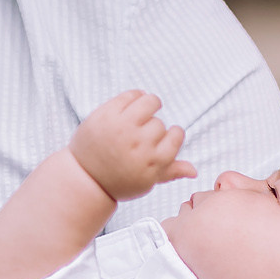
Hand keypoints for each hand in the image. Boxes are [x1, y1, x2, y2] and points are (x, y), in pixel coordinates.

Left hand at [69, 91, 196, 200]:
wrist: (84, 177)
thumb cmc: (118, 181)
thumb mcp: (146, 182)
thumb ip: (170, 172)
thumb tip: (195, 171)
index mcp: (153, 162)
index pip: (176, 136)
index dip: (172, 135)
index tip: (163, 138)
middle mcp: (140, 144)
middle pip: (160, 124)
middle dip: (154, 127)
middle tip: (144, 133)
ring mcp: (122, 128)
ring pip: (150, 102)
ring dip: (151, 104)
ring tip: (145, 109)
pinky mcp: (106, 115)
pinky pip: (130, 95)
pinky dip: (136, 96)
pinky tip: (134, 102)